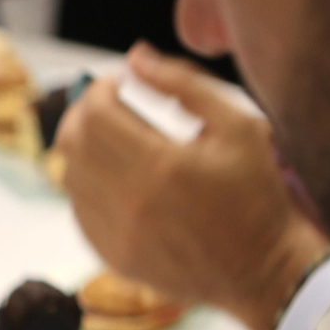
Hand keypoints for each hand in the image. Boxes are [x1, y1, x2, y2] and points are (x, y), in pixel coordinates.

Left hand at [56, 43, 329, 329]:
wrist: (261, 270)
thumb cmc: (255, 194)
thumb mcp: (237, 126)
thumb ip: (184, 85)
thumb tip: (135, 59)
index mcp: (161, 166)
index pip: (96, 115)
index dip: (98, 91)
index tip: (114, 85)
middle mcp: (130, 204)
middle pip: (71, 145)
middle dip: (82, 115)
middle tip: (104, 107)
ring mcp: (117, 236)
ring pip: (68, 178)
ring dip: (80, 150)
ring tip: (108, 139)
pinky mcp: (113, 258)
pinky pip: (79, 211)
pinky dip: (86, 186)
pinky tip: (113, 177)